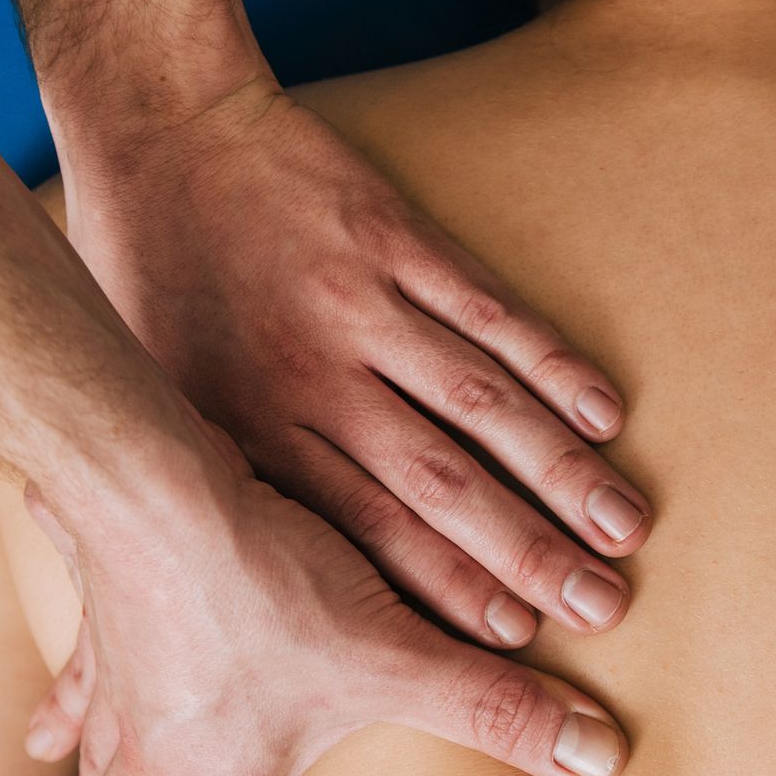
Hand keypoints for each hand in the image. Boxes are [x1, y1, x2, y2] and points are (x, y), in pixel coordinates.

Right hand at [22, 433, 629, 775]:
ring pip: (92, 769)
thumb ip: (499, 712)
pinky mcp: (98, 620)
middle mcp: (146, 751)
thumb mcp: (401, 661)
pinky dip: (60, 714)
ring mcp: (113, 687)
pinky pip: (73, 683)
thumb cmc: (270, 589)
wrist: (160, 491)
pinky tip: (40, 730)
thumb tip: (595, 760)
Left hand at [57, 79, 650, 650]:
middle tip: (601, 608)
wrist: (158, 133)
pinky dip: (551, 362)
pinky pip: (487, 308)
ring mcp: (357, 301)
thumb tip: (218, 621)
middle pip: (437, 480)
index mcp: (251, 432)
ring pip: (476, 400)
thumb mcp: (154, 408)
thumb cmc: (150, 291)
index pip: (368, 531)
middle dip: (526, 551)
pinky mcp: (394, 235)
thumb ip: (205, 499)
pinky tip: (606, 413)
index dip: (450, 588)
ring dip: (559, 467)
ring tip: (625, 527)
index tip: (519, 642)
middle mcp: (310, 375)